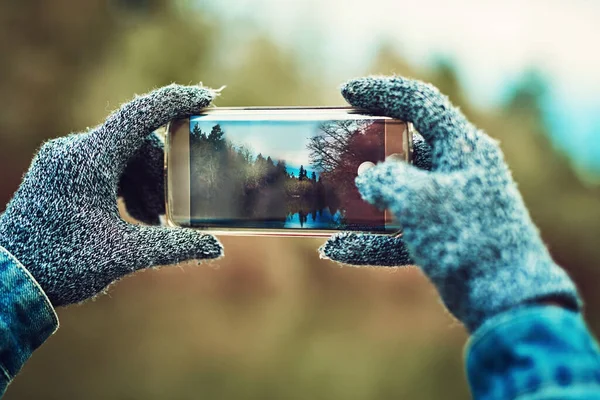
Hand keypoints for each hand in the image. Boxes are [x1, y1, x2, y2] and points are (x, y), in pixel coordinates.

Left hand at [0, 84, 222, 306]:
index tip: (206, 98)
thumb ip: (173, 246)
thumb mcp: (124, 254)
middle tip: (169, 210)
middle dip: (160, 174)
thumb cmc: (61, 264)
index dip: (176, 102)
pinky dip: (125, 185)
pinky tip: (132, 215)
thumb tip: (215, 248)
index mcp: (88, 161)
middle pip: (136, 144)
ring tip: (151, 220)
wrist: (9, 281)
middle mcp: (73, 150)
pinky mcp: (58, 172)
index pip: (140, 115)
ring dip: (143, 183)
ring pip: (121, 155)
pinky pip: (104, 165)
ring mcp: (62, 160)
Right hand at [320, 76, 579, 330]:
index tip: (345, 92)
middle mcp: (456, 170)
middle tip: (333, 149)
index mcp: (462, 146)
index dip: (382, 92)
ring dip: (362, 199)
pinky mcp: (440, 238)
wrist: (502, 299)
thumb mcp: (416, 197)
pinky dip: (369, 241)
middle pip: (404, 149)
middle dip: (365, 151)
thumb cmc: (463, 236)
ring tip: (326, 198)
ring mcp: (448, 206)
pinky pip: (397, 233)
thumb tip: (366, 177)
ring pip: (397, 192)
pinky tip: (335, 249)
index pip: (420, 103)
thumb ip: (384, 179)